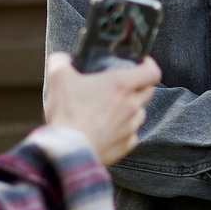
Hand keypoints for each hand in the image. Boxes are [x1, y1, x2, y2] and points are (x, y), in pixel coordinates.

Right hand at [42, 53, 160, 166]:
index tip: (142, 63)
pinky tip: (108, 129)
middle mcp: (131, 105)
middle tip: (123, 86)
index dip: (149, 65)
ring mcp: (130, 126)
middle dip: (139, 86)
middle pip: (148, 91)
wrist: (68, 150)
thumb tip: (63, 59)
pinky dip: (124, 130)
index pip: (152, 71)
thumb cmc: (67, 114)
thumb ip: (61, 61)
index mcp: (121, 85)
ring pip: (140, 112)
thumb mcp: (58, 78)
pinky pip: (131, 134)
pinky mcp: (126, 144)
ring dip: (131, 109)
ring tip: (112, 110)